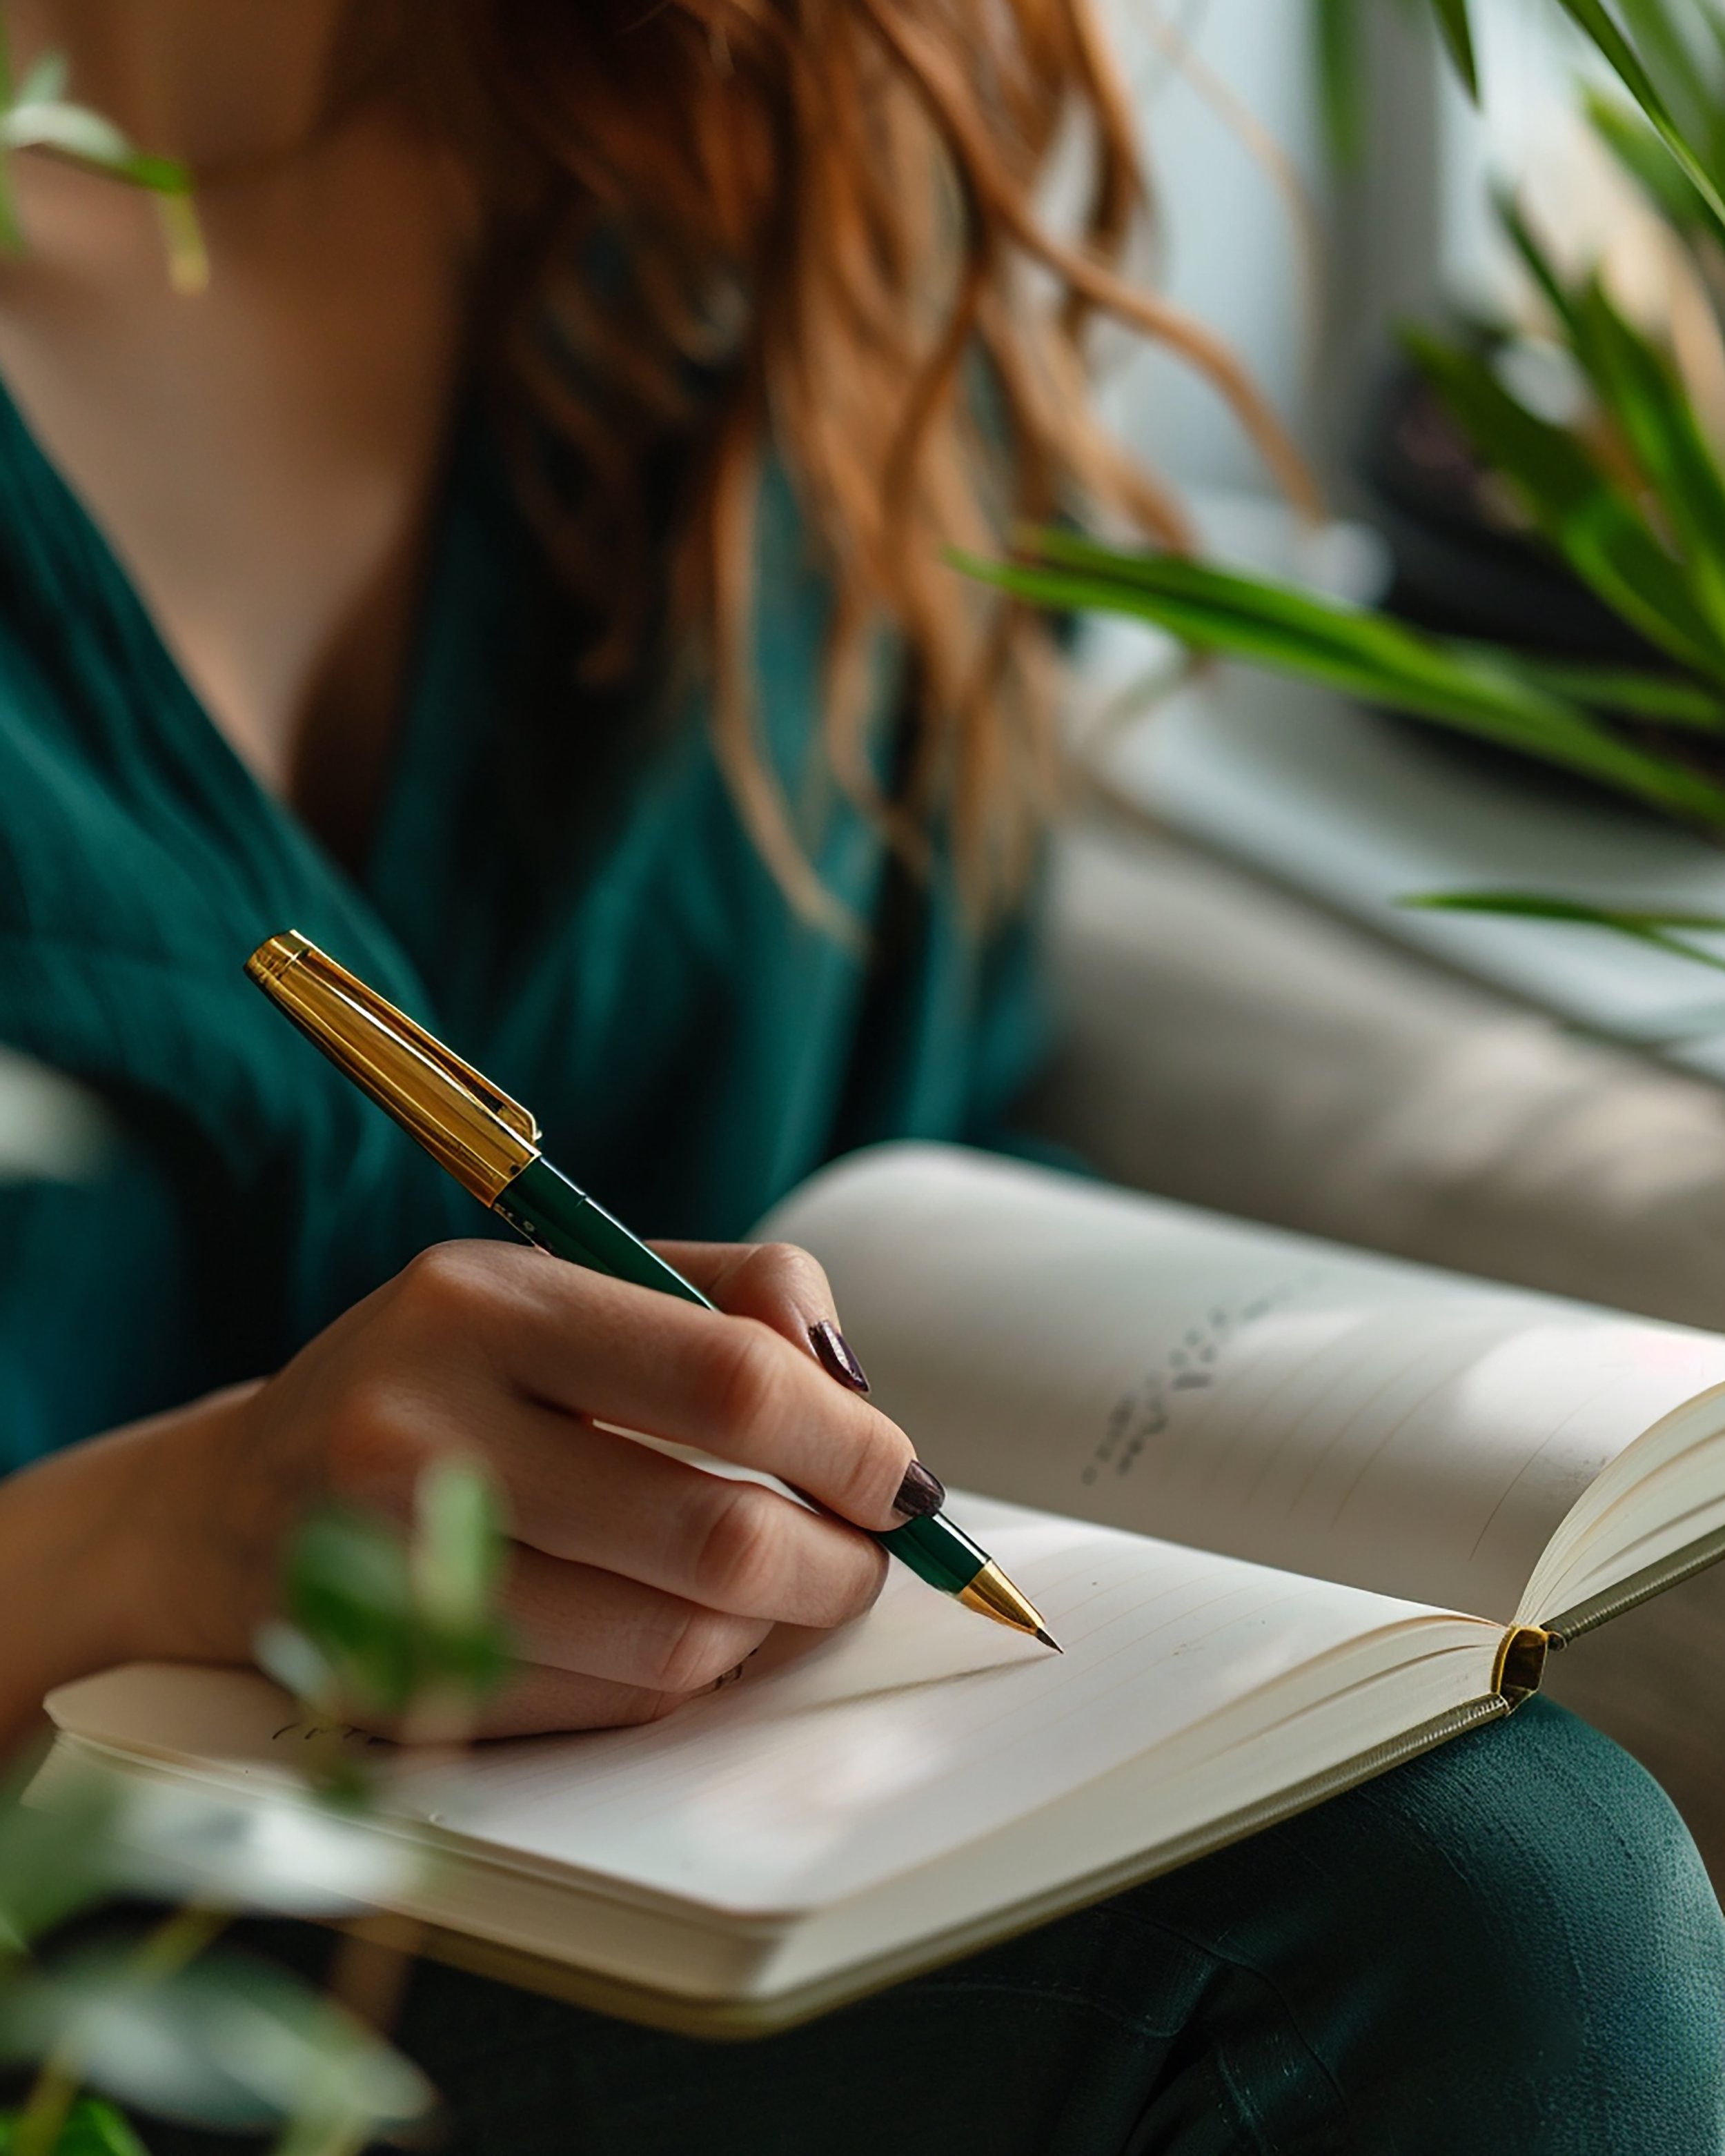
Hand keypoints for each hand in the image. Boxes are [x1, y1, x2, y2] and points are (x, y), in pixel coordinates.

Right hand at [4, 1240, 927, 1743]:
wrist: (235, 1504)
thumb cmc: (450, 1377)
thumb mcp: (569, 1282)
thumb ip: (735, 1300)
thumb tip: (859, 1395)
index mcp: (482, 1304)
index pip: (729, 1382)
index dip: (850, 1444)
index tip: (902, 1481)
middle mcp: (420, 1433)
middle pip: (716, 1537)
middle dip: (836, 1564)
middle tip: (864, 1558)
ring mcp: (397, 1575)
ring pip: (676, 1649)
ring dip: (765, 1632)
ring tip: (771, 1590)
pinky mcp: (398, 1688)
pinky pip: (609, 1712)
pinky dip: (681, 1679)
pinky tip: (676, 1628)